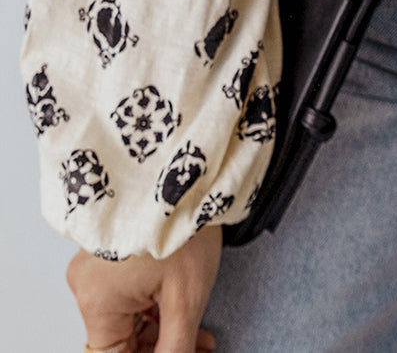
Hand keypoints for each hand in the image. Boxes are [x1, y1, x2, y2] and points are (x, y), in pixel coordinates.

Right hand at [66, 224, 221, 352]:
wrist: (186, 172)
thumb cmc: (184, 226)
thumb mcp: (185, 299)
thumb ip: (174, 347)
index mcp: (96, 301)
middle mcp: (86, 284)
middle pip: (119, 339)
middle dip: (160, 348)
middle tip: (198, 350)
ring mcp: (96, 266)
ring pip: (125, 317)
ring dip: (160, 330)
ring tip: (200, 337)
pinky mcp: (109, 252)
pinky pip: (126, 293)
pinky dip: (152, 306)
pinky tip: (182, 313)